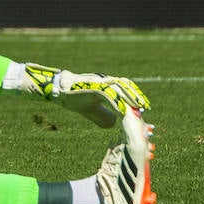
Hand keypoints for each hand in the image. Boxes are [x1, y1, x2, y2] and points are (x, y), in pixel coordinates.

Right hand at [19, 63, 149, 127]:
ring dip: (129, 98)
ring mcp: (99, 82)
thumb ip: (104, 115)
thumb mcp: (92, 109)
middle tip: (145, 107)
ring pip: (119, 88)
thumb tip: (115, 122)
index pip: (124, 87)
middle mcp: (104, 81)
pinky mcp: (93, 87)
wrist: (59, 90)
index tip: (143, 107)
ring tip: (138, 108)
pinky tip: (123, 111)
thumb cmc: (74, 99)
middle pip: (125, 85)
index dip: (134, 96)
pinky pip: (108, 95)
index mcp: (105, 84)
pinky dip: (117, 103)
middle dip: (136, 96)